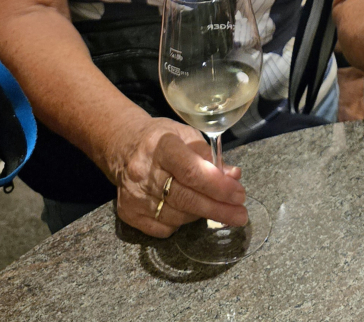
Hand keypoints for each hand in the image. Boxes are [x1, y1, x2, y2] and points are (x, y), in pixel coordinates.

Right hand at [110, 116, 247, 237]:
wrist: (123, 146)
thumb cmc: (162, 138)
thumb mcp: (187, 135)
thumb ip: (210, 156)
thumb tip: (234, 177)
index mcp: (162, 145)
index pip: (192, 172)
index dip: (218, 186)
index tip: (239, 195)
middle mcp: (144, 172)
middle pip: (186, 198)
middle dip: (218, 209)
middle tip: (240, 215)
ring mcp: (134, 195)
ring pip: (177, 216)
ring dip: (202, 214)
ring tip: (213, 205)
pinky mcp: (128, 213)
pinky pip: (163, 229)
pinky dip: (181, 222)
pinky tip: (186, 209)